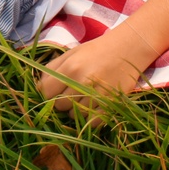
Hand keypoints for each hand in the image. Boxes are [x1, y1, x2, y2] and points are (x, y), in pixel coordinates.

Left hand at [38, 27, 159, 115]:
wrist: (130, 47)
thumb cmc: (97, 51)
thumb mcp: (72, 53)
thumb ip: (52, 69)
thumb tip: (38, 90)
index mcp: (70, 67)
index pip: (45, 93)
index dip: (48, 94)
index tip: (56, 91)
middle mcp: (82, 81)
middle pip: (59, 106)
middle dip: (62, 102)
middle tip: (73, 93)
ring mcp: (98, 93)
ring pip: (75, 115)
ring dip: (77, 110)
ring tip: (85, 98)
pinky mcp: (112, 103)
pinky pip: (93, 122)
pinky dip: (91, 118)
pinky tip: (95, 106)